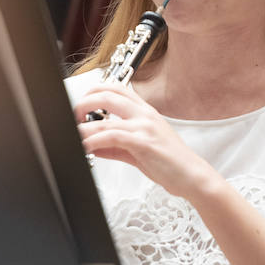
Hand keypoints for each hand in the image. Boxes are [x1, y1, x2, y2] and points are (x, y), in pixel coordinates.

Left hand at [74, 83, 216, 200]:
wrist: (192, 177)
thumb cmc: (170, 164)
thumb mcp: (139, 151)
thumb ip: (114, 147)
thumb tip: (92, 146)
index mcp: (146, 111)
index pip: (117, 88)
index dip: (95, 90)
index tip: (82, 102)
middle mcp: (145, 114)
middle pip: (107, 95)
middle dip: (84, 103)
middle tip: (72, 117)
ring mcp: (144, 127)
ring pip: (105, 120)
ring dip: (83, 128)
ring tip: (72, 136)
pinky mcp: (143, 143)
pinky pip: (111, 137)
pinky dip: (93, 141)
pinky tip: (85, 147)